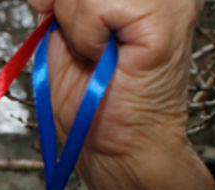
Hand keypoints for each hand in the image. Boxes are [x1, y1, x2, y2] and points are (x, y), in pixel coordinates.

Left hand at [27, 0, 214, 189]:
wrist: (120, 151)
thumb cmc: (95, 102)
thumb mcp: (63, 34)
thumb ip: (57, 1)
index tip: (47, 8)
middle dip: (65, 5)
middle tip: (83, 45)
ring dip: (77, 24)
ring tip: (99, 54)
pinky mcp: (167, 18)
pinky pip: (96, 7)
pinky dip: (87, 36)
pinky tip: (109, 58)